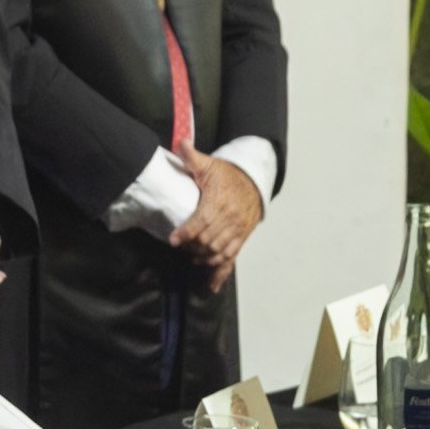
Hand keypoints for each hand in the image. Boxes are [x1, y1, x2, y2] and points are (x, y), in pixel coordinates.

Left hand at [168, 148, 263, 278]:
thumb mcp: (210, 164)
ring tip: (191, 257)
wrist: (255, 181)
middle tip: (180, 246)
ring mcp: (237, 231)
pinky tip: (211, 285)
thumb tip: (181, 143)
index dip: (186, 232)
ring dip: (203, 258)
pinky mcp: (241, 239)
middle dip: (192, 246)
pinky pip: (232, 259)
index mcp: (219, 201)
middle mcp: (230, 219)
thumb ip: (192, 157)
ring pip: (219, 252)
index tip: (174, 239)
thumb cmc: (229, 175)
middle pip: (208, 240)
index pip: (201, 221)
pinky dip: (221, 273)